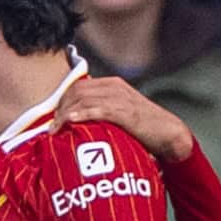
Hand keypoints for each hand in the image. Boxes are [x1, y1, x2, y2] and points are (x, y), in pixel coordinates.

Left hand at [51, 77, 193, 162]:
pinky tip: (69, 122)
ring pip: (83, 99)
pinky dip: (81, 114)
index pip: (77, 87)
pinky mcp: (126, 112)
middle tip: (51, 128)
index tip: (52, 119)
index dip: (61, 102)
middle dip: (60, 109)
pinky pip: (98, 109)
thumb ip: (101, 113)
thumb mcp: (119, 115)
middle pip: (76, 92)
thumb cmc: (142, 129)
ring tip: (55, 130)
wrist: (169, 135)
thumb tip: (76, 123)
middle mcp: (115, 87)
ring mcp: (121, 98)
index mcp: (112, 85)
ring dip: (65, 115)